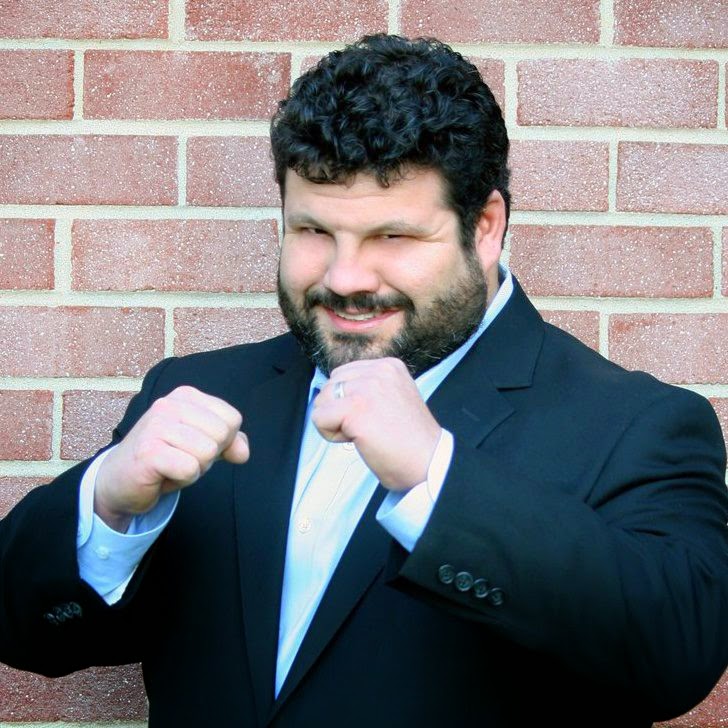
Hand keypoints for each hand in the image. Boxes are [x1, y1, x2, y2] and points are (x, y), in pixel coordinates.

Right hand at [95, 386, 248, 530]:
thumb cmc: (165, 459)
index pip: (232, 419)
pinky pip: (190, 469)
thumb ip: (229, 443)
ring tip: (171, 466)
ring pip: (207, 453)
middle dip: (208, 456)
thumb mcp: (202, 445)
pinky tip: (163, 475)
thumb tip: (243, 452)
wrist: (119, 481)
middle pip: (223, 435)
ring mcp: (156, 425)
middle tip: (180, 458)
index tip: (194, 446)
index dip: (222, 442)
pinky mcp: (148, 451)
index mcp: (186, 396)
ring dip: (194, 469)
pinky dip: (182, 479)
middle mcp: (170, 404)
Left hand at [312, 358, 441, 489]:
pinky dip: (330, 435)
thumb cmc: (410, 441)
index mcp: (389, 366)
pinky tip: (357, 440)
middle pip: (330, 385)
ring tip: (364, 434)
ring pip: (321, 402)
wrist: (429, 463)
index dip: (350, 401)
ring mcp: (366, 388)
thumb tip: (331, 392)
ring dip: (335, 423)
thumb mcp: (394, 397)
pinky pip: (319, 419)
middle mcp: (378, 371)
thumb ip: (369, 388)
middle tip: (368, 428)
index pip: (344, 374)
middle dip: (339, 410)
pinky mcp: (355, 409)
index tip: (375, 418)